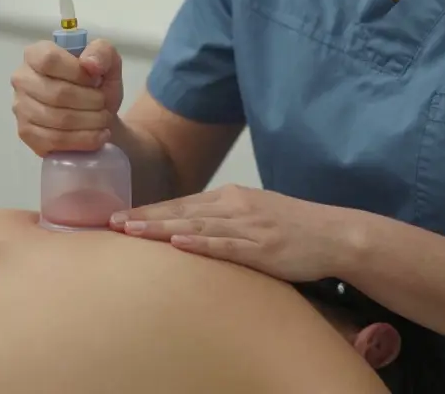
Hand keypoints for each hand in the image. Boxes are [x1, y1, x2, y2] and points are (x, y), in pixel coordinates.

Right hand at [11, 38, 124, 155]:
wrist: (95, 114)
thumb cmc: (97, 84)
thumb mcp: (107, 61)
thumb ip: (102, 53)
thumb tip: (89, 64)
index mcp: (36, 54)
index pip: (50, 60)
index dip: (78, 73)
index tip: (96, 81)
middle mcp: (22, 79)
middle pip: (57, 93)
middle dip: (91, 102)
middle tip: (105, 105)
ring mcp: (20, 108)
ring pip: (58, 119)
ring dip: (90, 122)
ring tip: (104, 120)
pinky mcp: (26, 133)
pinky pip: (55, 140)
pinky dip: (83, 140)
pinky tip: (98, 136)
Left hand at [109, 184, 363, 282]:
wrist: (334, 234)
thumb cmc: (292, 227)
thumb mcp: (253, 214)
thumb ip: (222, 218)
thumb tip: (188, 228)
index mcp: (231, 197)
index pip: (180, 203)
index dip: (148, 210)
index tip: (118, 216)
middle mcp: (235, 206)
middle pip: (180, 211)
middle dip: (144, 217)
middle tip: (110, 222)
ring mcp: (248, 226)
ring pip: (196, 225)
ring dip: (161, 227)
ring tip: (131, 231)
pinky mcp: (262, 247)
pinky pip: (226, 245)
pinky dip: (200, 243)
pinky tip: (178, 243)